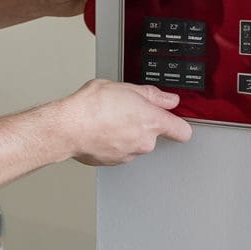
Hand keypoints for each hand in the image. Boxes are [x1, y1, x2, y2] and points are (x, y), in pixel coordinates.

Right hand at [62, 79, 191, 165]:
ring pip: (135, 143)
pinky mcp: (113, 161)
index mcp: (151, 121)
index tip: (173, 119)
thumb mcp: (124, 88)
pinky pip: (119, 151)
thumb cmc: (91, 106)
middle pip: (154, 135)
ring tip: (107, 119)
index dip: (178, 124)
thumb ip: (151, 95)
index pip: (182, 130)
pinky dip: (112, 143)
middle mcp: (144, 142)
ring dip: (126, 133)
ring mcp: (129, 154)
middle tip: (125, 109)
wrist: (68, 127)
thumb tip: (168, 99)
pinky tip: (99, 130)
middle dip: (142, 124)